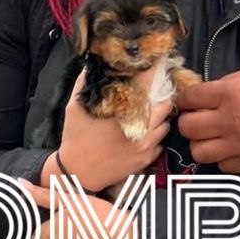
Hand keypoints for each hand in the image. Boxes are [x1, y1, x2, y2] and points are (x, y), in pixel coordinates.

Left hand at [20, 180, 134, 238]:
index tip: (62, 218)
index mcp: (50, 233)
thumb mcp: (71, 200)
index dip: (48, 223)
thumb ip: (44, 195)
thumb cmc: (99, 216)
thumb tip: (21, 185)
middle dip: (58, 233)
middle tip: (78, 222)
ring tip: (87, 232)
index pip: (37, 232)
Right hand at [48, 69, 170, 191]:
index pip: (146, 87)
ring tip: (151, 111)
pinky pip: (160, 143)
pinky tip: (146, 131)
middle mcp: (140, 129)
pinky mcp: (146, 160)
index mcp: (124, 114)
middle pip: (164, 106)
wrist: (77, 174)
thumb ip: (83, 85)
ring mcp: (145, 146)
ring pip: (165, 125)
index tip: (156, 64)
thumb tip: (90, 66)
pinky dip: (156, 135)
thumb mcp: (74, 108)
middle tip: (157, 89)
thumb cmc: (75, 139)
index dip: (153, 73)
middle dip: (161, 96)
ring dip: (160, 117)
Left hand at [176, 62, 239, 172]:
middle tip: (198, 118)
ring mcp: (237, 145)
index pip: (189, 98)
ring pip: (199, 152)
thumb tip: (213, 91)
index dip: (184, 98)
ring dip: (201, 143)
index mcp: (228, 94)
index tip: (187, 100)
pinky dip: (222, 158)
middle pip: (187, 127)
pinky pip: (222, 166)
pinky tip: (230, 149)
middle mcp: (227, 121)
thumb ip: (230, 81)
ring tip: (211, 137)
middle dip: (188, 121)